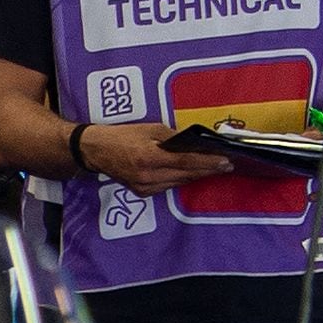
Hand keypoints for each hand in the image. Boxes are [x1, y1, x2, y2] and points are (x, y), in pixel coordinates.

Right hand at [77, 123, 234, 196]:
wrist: (96, 151)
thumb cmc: (123, 136)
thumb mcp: (150, 129)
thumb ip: (173, 138)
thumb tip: (194, 144)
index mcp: (149, 157)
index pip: (186, 162)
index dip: (208, 162)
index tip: (225, 161)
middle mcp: (147, 176)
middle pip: (186, 175)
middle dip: (207, 170)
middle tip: (226, 165)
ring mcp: (144, 187)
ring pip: (179, 182)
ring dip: (196, 175)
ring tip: (212, 168)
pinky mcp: (142, 192)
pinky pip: (168, 186)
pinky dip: (180, 178)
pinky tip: (189, 172)